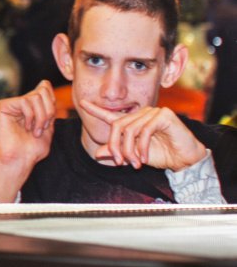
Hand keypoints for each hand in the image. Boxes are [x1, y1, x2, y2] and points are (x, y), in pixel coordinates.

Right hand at [0, 81, 56, 200]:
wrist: (21, 160)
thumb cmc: (33, 148)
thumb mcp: (48, 125)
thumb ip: (48, 106)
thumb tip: (45, 83)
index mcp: (30, 106)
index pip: (45, 87)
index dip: (51, 102)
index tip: (49, 121)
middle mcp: (19, 103)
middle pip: (42, 90)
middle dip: (48, 111)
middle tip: (43, 127)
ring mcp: (10, 104)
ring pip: (35, 97)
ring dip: (41, 117)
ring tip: (35, 131)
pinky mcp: (2, 106)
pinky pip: (24, 102)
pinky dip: (30, 117)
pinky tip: (26, 128)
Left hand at [80, 101, 207, 170]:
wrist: (184, 159)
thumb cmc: (162, 155)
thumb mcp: (134, 156)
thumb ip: (117, 153)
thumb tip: (97, 153)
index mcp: (133, 122)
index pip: (111, 115)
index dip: (95, 109)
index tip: (81, 102)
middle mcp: (141, 114)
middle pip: (117, 127)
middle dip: (116, 147)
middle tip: (120, 162)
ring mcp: (153, 112)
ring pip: (129, 130)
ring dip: (130, 150)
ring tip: (135, 164)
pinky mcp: (163, 115)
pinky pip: (144, 131)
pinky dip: (142, 147)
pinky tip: (144, 158)